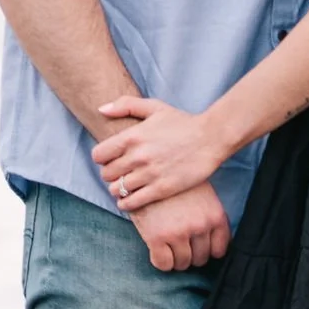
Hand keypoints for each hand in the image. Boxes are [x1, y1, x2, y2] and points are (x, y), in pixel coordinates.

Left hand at [92, 97, 229, 212]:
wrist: (210, 139)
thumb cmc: (182, 122)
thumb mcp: (154, 107)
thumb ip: (125, 105)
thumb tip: (101, 109)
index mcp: (132, 136)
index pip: (99, 155)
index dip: (101, 158)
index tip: (109, 160)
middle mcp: (137, 156)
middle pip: (106, 174)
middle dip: (109, 175)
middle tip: (118, 174)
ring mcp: (149, 174)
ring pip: (117, 189)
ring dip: (117, 190)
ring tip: (123, 188)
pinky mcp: (161, 189)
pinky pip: (132, 202)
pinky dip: (125, 203)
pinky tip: (127, 201)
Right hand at [128, 181, 230, 272]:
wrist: (144, 169)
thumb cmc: (174, 183)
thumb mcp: (202, 194)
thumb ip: (209, 216)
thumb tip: (212, 244)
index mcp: (214, 215)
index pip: (219, 250)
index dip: (207, 251)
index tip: (197, 247)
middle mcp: (200, 225)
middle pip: (201, 258)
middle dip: (191, 255)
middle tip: (179, 245)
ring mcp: (178, 232)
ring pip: (183, 263)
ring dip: (175, 260)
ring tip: (168, 246)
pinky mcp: (157, 237)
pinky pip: (164, 264)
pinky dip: (161, 262)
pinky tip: (157, 250)